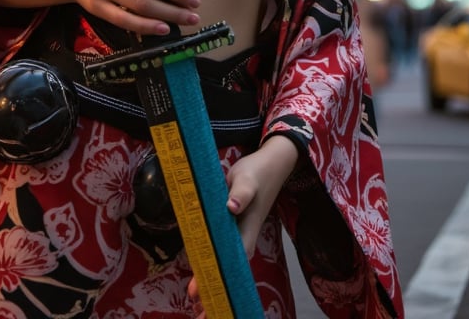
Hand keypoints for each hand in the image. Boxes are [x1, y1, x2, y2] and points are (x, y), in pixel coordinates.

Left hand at [186, 135, 298, 313]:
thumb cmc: (257, 172)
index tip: (201, 295)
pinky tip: (202, 273)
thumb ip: (241, 193)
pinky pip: (223, 251)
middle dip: (215, 290)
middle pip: (228, 269)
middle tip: (199, 312)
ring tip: (197, 303)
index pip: (229, 260)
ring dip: (213, 280)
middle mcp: (244, 236)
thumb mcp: (248, 178)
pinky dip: (213, 263)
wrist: (271, 164)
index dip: (215, 277)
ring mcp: (240, 233)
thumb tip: (231, 208)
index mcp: (246, 229)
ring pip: (225, 263)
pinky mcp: (234, 227)